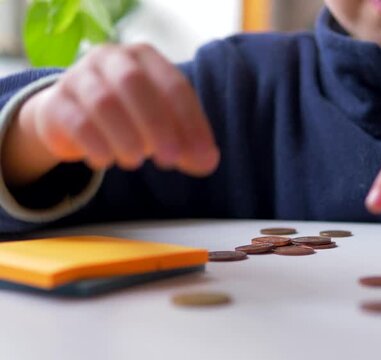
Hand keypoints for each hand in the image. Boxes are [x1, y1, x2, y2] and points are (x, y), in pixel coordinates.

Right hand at [5, 43, 218, 184]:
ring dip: (126, 137)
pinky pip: (76, 121)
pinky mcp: (55, 101)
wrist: (72, 117)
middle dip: (157, 125)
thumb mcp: (163, 127)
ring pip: (104, 102)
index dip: (191, 123)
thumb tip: (208, 163)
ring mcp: (79, 76)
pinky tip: (106, 161)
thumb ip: (187, 145)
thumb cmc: (131, 117)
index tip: (201, 156)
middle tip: (170, 160)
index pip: (175, 86)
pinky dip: (96, 145)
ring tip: (136, 162)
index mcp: (146, 58)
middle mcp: (112, 59)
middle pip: (135, 84)